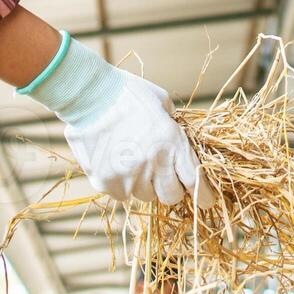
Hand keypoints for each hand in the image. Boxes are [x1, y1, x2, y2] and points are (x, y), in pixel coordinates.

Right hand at [64, 68, 213, 206]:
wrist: (88, 94)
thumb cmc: (127, 93)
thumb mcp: (162, 103)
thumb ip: (174, 127)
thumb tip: (180, 143)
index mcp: (172, 142)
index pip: (194, 181)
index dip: (203, 195)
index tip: (206, 200)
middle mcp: (153, 163)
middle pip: (171, 197)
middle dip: (171, 188)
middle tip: (163, 175)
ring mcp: (128, 175)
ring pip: (144, 195)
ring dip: (144, 183)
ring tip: (132, 159)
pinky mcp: (105, 181)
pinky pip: (121, 193)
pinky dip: (121, 183)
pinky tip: (115, 161)